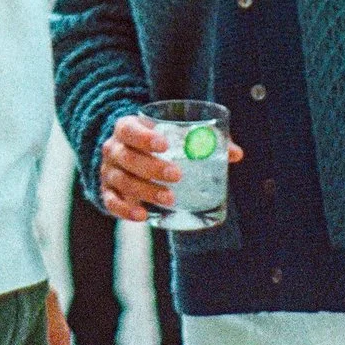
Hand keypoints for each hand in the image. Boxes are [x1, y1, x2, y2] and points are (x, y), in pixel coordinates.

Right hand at [99, 113, 238, 222]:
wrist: (127, 153)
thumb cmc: (157, 142)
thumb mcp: (174, 135)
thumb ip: (203, 141)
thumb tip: (236, 154)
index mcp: (126, 128)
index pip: (129, 130)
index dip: (144, 137)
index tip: (165, 145)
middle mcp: (113, 149)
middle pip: (127, 157)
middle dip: (152, 167)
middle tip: (177, 175)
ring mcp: (108, 172)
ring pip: (123, 181)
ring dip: (146, 191)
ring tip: (170, 199)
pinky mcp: (108, 192)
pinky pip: (111, 202)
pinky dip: (125, 210)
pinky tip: (142, 216)